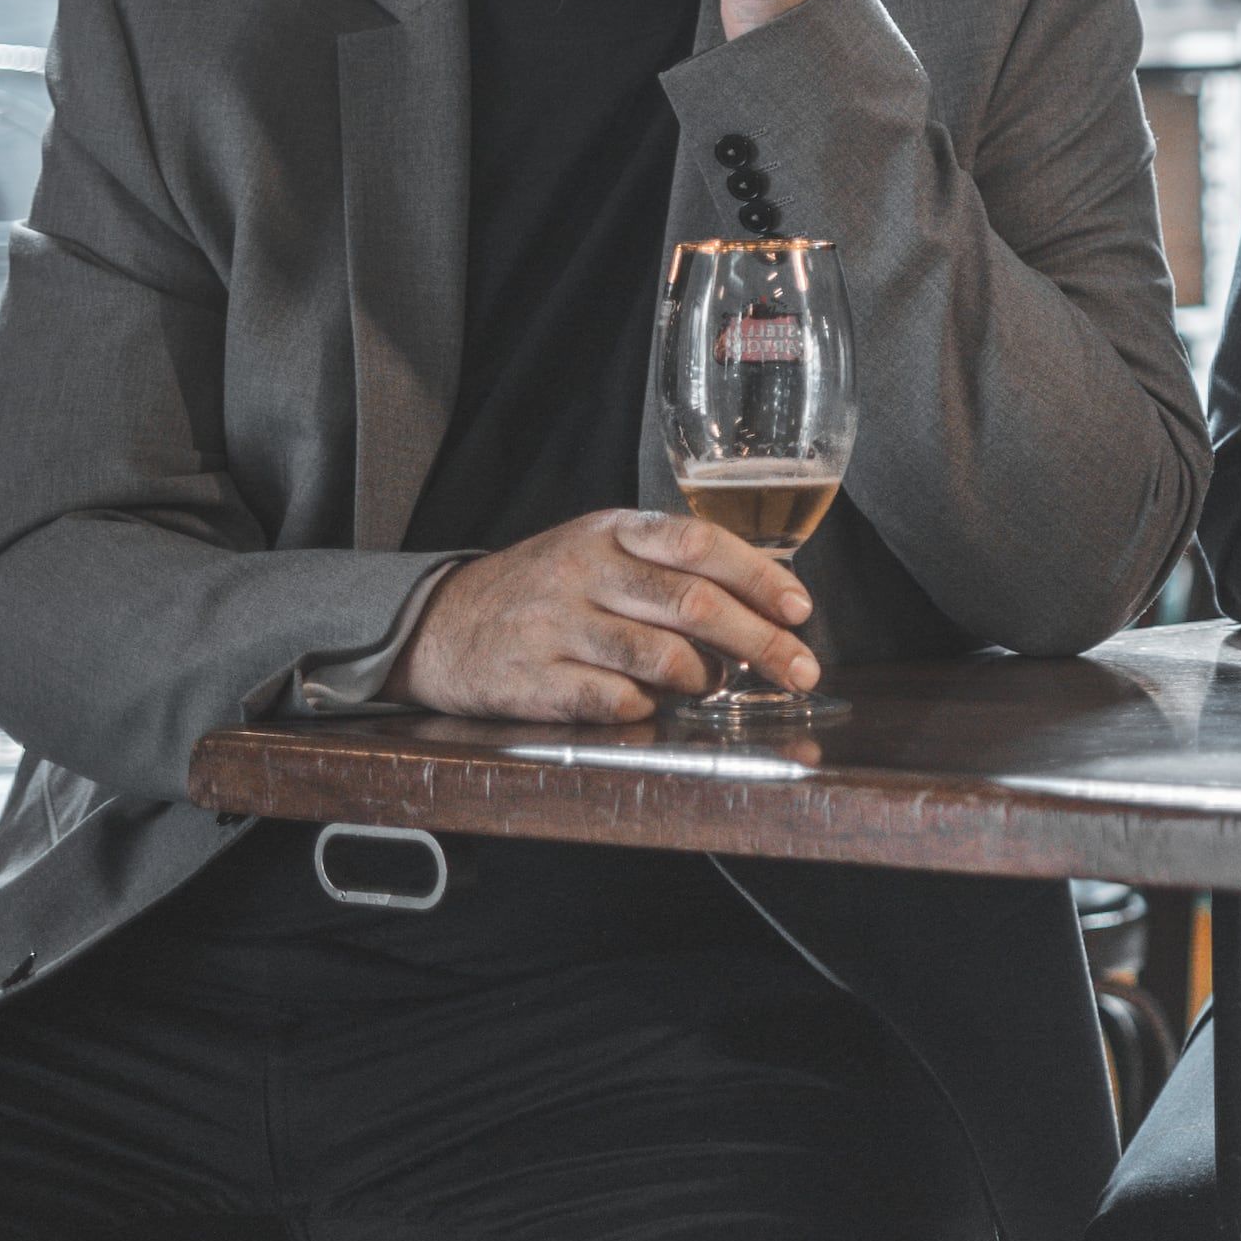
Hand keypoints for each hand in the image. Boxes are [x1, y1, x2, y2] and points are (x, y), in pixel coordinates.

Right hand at [400, 508, 820, 721]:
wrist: (439, 625)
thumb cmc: (543, 590)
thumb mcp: (599, 552)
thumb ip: (668, 565)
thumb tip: (762, 599)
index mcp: (610, 533)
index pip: (700, 544)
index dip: (761, 578)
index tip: (800, 610)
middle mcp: (584, 574)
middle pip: (694, 606)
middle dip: (762, 643)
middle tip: (800, 670)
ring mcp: (556, 627)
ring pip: (661, 657)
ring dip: (705, 679)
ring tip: (713, 684)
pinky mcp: (533, 681)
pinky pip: (614, 700)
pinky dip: (648, 707)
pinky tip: (650, 703)